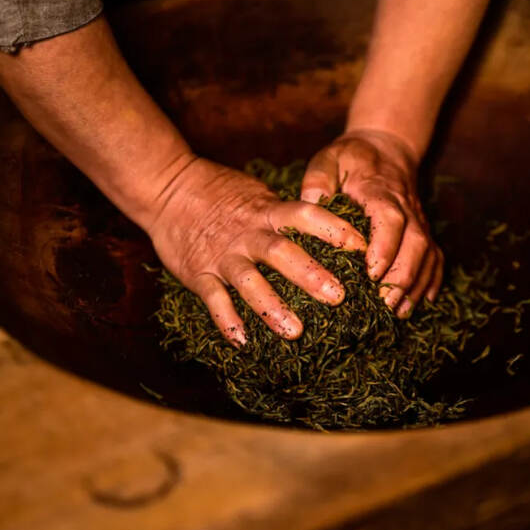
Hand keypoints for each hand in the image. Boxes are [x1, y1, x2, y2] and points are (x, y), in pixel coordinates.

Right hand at [148, 157, 365, 344]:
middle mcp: (248, 234)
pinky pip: (214, 299)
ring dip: (272, 307)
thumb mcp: (260, 195)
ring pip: (250, 282)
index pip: (306, 216)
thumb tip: (334, 230)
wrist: (168, 188)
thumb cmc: (222, 192)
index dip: (334, 229)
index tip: (361, 247)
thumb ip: (289, 216)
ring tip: (296, 332)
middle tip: (340, 297)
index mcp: (268, 212)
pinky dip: (227, 320)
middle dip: (311, 275)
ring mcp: (223, 255)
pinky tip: (243, 342)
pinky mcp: (199, 273)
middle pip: (282, 253)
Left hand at [301, 129, 443, 317]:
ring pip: (428, 254)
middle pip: (416, 243)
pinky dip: (431, 282)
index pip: (390, 219)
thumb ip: (318, 179)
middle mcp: (407, 208)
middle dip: (402, 276)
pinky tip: (420, 304)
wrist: (387, 149)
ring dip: (416, 284)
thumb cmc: (352, 158)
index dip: (385, 247)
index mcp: (381, 191)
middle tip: (385, 303)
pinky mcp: (423, 232)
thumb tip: (311, 203)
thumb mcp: (329, 158)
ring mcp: (419, 221)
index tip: (372, 273)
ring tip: (399, 313)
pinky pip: (435, 258)